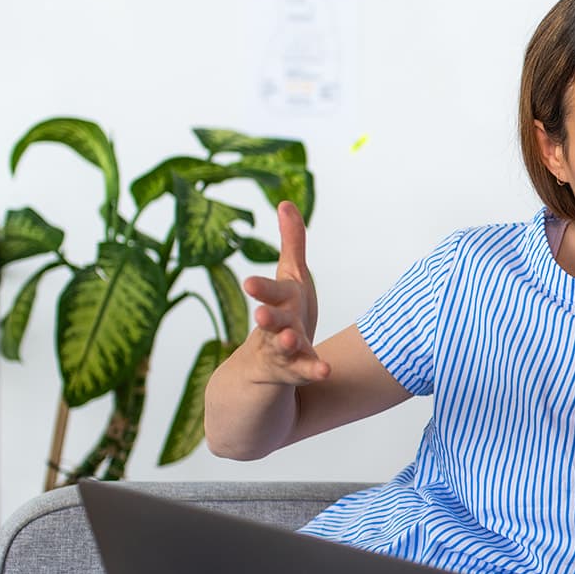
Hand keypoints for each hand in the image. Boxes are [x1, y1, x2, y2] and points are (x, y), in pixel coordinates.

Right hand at [241, 201, 329, 385]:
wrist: (268, 364)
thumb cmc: (286, 311)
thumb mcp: (291, 276)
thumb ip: (292, 243)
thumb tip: (286, 202)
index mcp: (278, 301)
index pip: (269, 292)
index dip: (260, 289)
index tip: (248, 283)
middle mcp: (278, 325)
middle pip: (272, 320)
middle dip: (267, 317)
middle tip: (260, 315)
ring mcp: (285, 351)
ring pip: (283, 347)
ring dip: (285, 343)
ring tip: (288, 340)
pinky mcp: (297, 370)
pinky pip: (306, 370)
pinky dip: (313, 370)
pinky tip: (325, 370)